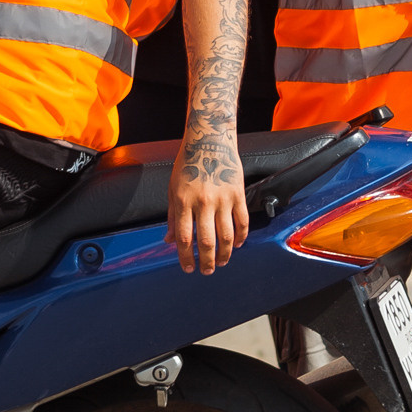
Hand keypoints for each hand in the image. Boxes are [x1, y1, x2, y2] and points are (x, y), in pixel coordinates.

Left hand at [167, 132, 249, 273]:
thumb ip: (173, 217)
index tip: (188, 268)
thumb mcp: (173, 189)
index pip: (185, 238)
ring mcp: (223, 199)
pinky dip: (241, 237)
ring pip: (227, 236)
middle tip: (207, 270)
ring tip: (221, 262)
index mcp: (184, 202)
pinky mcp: (238, 194)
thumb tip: (169, 240)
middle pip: (207, 242)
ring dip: (224, 254)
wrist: (209, 140)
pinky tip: (236, 245)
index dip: (186, 257)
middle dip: (207, 261)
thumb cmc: (187, 164)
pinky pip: (242, 221)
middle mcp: (203, 203)